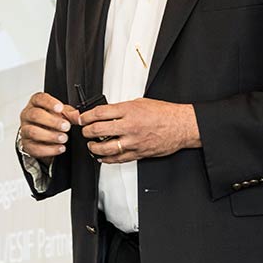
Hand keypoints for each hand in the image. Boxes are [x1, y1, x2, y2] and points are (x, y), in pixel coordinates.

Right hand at [19, 92, 80, 164]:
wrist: (43, 138)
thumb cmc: (51, 121)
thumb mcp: (62, 114)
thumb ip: (70, 114)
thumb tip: (77, 116)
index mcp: (35, 103)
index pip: (39, 99)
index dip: (49, 103)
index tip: (60, 108)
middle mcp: (27, 115)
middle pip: (35, 115)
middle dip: (52, 121)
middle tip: (66, 126)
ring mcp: (24, 130)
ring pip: (33, 131)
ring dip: (50, 136)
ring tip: (63, 138)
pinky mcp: (27, 145)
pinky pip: (35, 148)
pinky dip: (49, 149)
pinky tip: (60, 148)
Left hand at [80, 98, 200, 163]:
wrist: (181, 126)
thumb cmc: (164, 113)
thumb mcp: (140, 103)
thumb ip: (122, 108)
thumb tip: (105, 112)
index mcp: (129, 110)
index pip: (99, 113)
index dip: (86, 116)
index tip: (81, 118)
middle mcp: (129, 126)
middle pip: (98, 130)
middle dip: (86, 131)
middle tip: (84, 130)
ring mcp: (133, 141)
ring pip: (105, 148)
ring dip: (93, 147)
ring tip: (91, 144)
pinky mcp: (138, 153)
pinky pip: (117, 159)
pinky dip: (106, 159)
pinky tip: (102, 156)